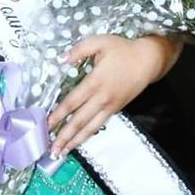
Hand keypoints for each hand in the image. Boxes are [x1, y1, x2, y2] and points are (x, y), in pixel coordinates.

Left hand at [46, 34, 164, 158]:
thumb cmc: (123, 50)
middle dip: (64, 136)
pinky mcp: (116, 109)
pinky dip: (88, 134)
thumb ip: (79, 49)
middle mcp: (102, 97)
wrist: (148, 60)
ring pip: (90, 127)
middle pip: (80, 120)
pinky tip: (79, 140)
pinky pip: (99, 125)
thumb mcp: (100, 41)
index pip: (73, 101)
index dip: (59, 114)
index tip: (46, 123)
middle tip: (51, 149)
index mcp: (95, 81)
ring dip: (75, 141)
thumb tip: (62, 59)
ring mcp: (110, 106)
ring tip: (62, 152)